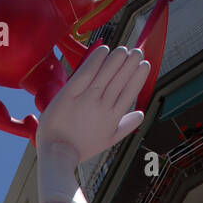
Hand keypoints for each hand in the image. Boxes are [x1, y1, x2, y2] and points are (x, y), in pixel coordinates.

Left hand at [35, 45, 150, 163]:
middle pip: (120, 79)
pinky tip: (103, 49)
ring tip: (123, 49)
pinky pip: (85, 73)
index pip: (130, 91)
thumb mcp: (108, 140)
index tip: (145, 64)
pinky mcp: (69, 94)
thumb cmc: (81, 147)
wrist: (57, 154)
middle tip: (137, 51)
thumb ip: (126, 126)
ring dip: (116, 59)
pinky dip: (95, 60)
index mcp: (113, 117)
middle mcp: (102, 106)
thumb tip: (141, 115)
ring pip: (106, 73)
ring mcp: (86, 99)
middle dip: (131, 63)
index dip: (138, 76)